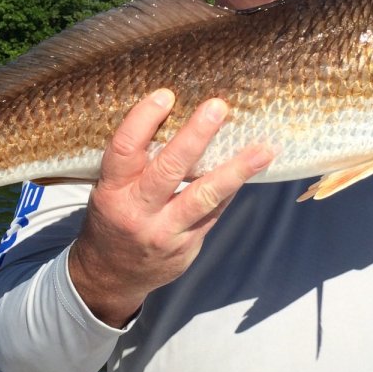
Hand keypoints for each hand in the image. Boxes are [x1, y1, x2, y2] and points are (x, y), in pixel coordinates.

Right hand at [68, 89, 273, 326]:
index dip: (144, 119)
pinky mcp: (187, 246)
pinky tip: (251, 168)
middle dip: (196, 136)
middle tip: (218, 107)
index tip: (166, 95)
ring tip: (263, 149)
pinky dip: (231, 187)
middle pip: (169, 169)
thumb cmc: (113, 218)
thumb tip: (175, 118)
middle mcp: (137, 211)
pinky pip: (214, 211)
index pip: (124, 149)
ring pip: (203, 196)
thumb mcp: (110, 189)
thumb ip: (135, 163)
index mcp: (112, 190)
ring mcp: (165, 231)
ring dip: (236, 170)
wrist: (111, 276)